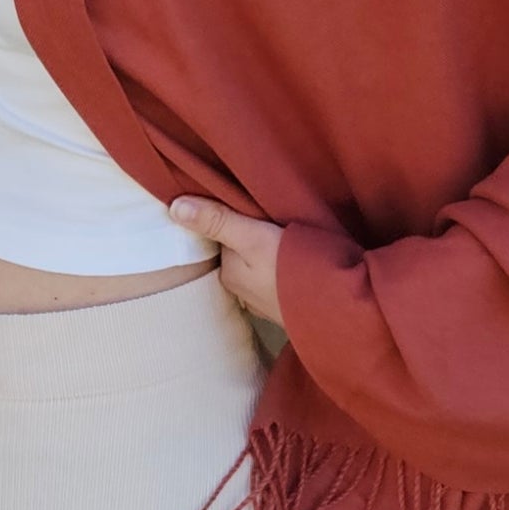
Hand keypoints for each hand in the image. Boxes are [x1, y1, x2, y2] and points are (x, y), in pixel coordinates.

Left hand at [169, 197, 284, 325]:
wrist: (335, 309)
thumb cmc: (292, 271)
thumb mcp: (253, 238)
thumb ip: (218, 221)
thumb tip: (173, 207)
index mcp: (229, 274)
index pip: (220, 237)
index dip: (230, 217)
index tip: (243, 200)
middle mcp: (241, 290)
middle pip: (238, 251)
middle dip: (247, 234)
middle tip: (268, 213)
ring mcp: (263, 299)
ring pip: (256, 264)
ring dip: (264, 250)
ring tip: (282, 230)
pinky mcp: (285, 301)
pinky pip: (274, 275)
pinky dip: (278, 264)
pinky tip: (293, 255)